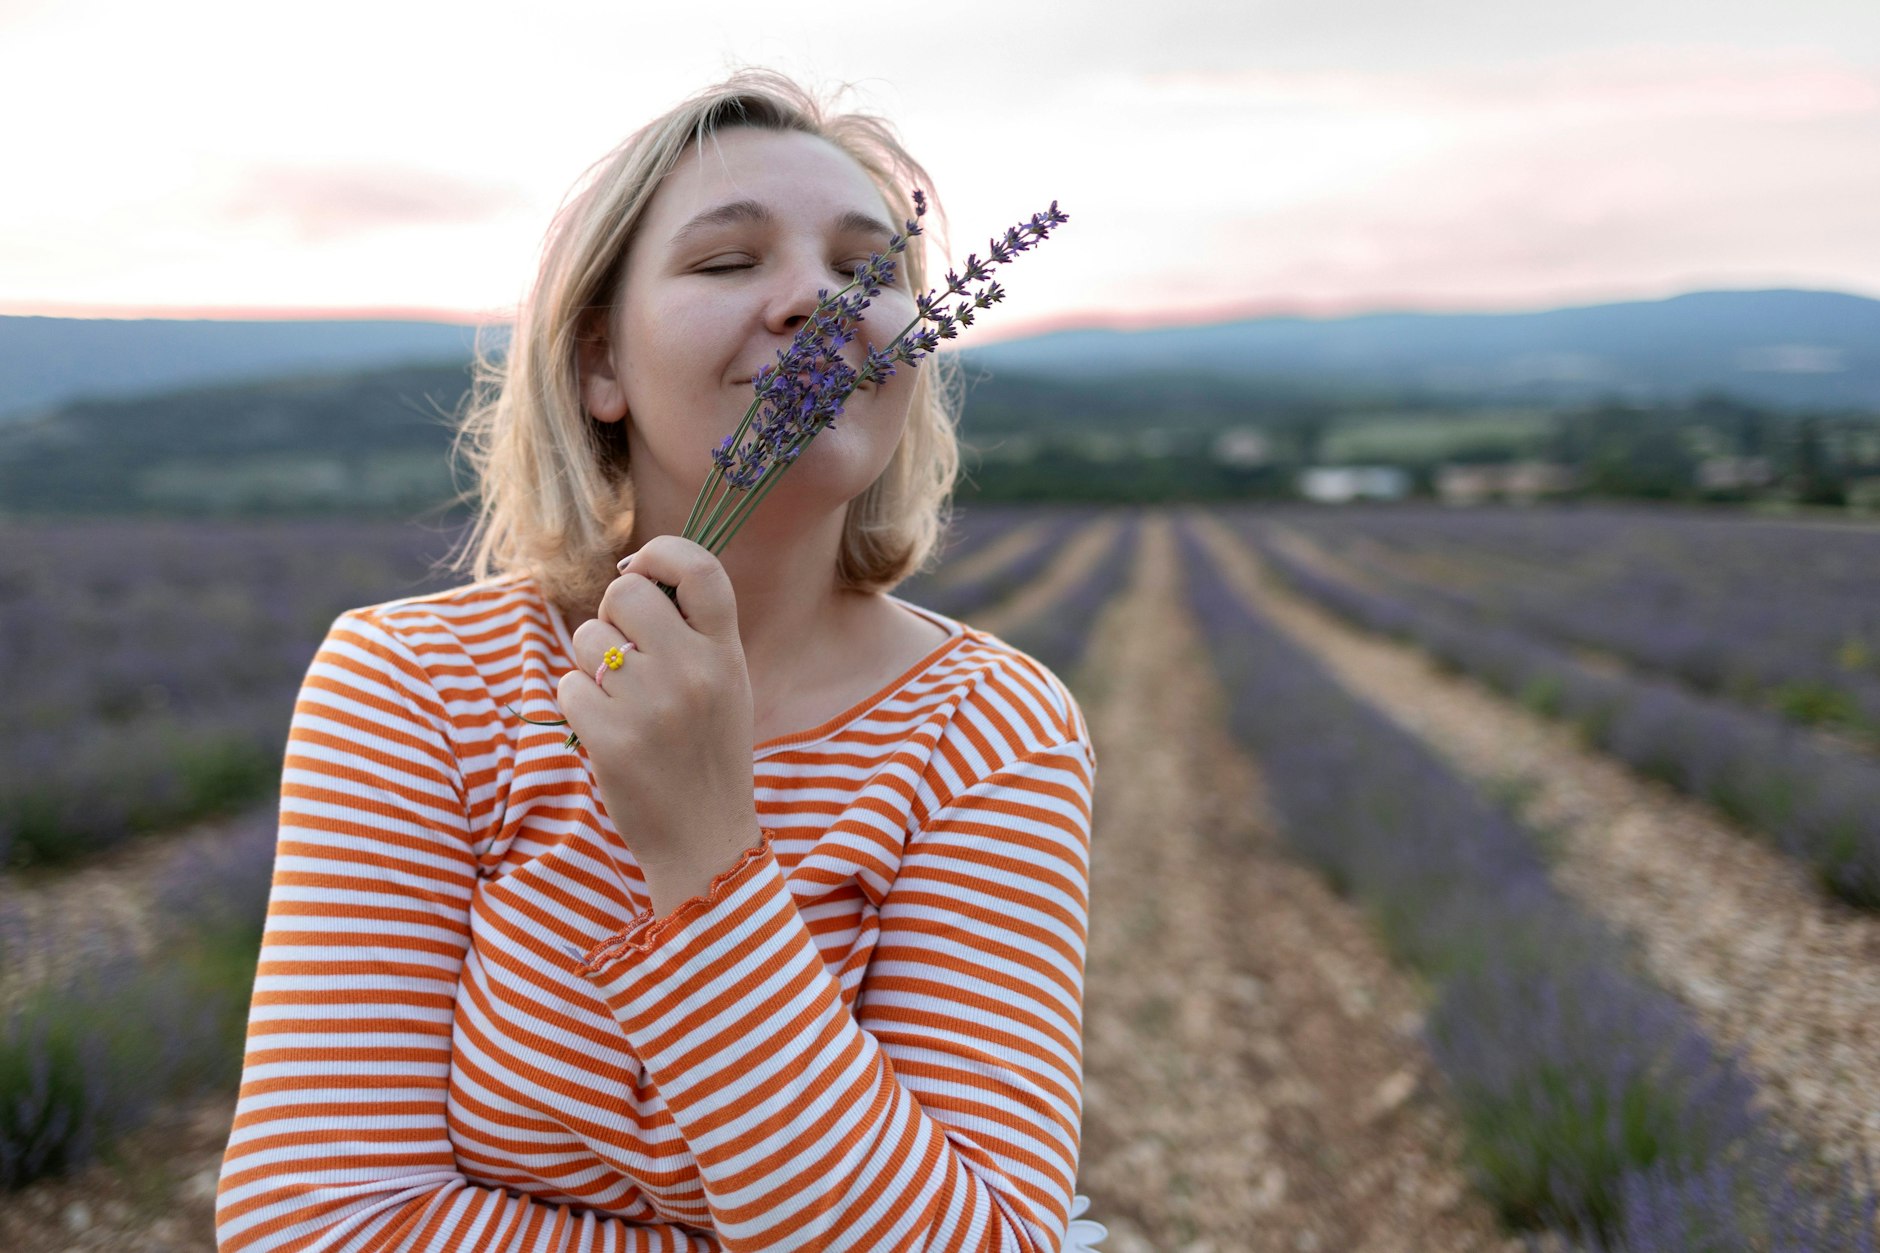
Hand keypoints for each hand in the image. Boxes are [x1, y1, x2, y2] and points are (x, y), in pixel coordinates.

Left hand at [557, 536, 758, 863]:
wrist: (704, 838)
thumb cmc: (707, 752)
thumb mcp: (725, 683)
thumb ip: (693, 630)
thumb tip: (633, 575)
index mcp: (726, 652)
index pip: (700, 568)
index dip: (662, 553)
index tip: (641, 569)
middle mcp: (693, 670)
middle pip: (624, 593)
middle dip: (611, 614)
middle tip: (624, 652)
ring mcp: (652, 705)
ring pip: (588, 640)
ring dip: (591, 665)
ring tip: (623, 703)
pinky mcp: (612, 739)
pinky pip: (567, 685)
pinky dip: (577, 705)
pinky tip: (606, 731)